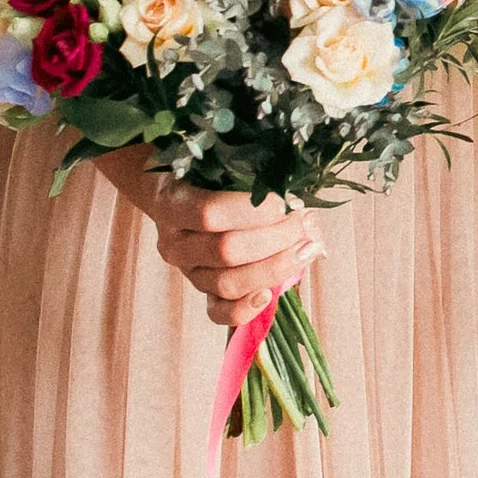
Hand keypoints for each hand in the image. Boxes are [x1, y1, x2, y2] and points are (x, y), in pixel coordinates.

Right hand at [98, 152, 320, 328]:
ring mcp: (187, 271)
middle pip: (226, 251)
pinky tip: (270, 292)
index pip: (210, 214)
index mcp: (173, 203)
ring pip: (227, 284)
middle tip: (303, 223)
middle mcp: (175, 242)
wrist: (172, 191)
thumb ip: (256, 180)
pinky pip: (220, 313)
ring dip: (275, 268)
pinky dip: (247, 308)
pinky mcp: (201, 292)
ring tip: (306, 249)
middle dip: (276, 238)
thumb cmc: (206, 173)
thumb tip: (304, 212)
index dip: (255, 211)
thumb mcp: (222, 164)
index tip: (287, 201)